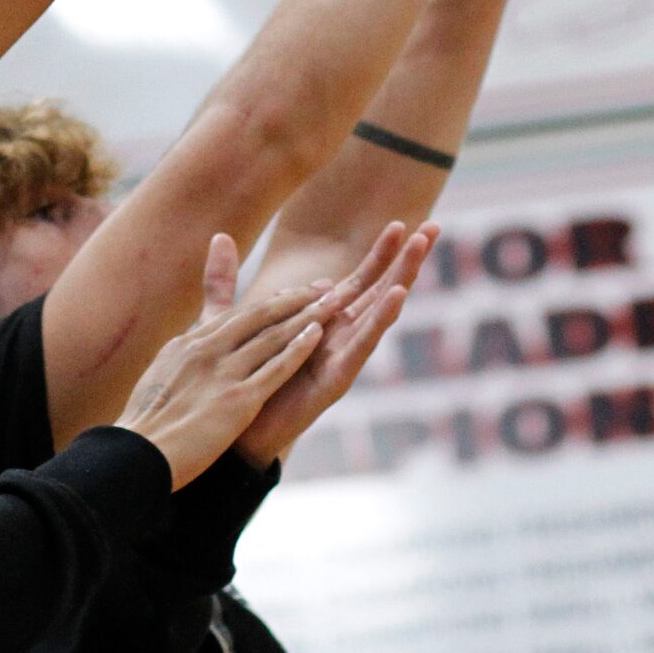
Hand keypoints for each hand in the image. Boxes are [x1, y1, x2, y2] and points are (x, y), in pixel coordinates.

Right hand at [117, 234, 325, 488]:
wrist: (139, 454)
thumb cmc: (144, 426)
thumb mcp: (156, 379)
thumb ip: (179, 362)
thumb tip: (184, 354)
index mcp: (185, 345)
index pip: (233, 316)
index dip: (268, 303)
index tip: (292, 294)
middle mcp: (204, 350)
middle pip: (257, 316)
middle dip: (293, 299)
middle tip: (321, 286)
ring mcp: (222, 373)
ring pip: (271, 336)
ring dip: (305, 316)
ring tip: (332, 302)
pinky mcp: (237, 400)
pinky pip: (275, 368)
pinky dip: (298, 348)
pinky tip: (318, 334)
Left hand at [236, 221, 432, 465]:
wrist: (237, 430)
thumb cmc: (242, 375)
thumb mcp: (231, 317)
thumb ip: (225, 280)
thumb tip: (220, 237)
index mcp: (322, 320)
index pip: (358, 279)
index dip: (381, 253)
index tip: (403, 223)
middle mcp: (339, 336)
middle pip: (378, 290)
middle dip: (405, 259)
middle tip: (433, 226)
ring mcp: (342, 355)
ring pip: (378, 311)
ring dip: (401, 278)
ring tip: (421, 249)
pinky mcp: (337, 377)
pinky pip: (362, 345)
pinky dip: (380, 319)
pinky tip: (398, 294)